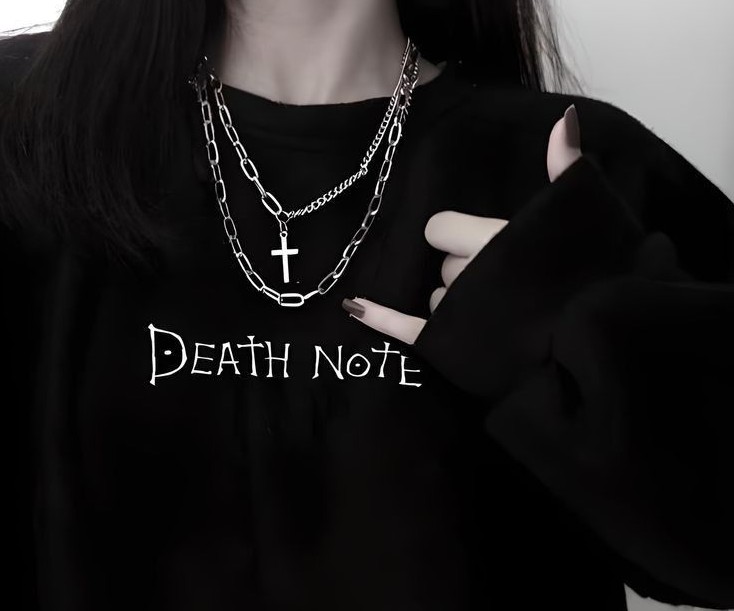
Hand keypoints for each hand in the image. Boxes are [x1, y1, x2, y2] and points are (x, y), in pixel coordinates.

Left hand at [341, 104, 582, 343]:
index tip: (490, 244)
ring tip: (495, 311)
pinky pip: (406, 329)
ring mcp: (455, 314)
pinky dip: (379, 318)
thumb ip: (564, 165)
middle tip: (502, 282)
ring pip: (437, 299)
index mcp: (488, 238)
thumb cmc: (598, 273)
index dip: (460, 234)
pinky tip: (354, 307)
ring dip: (456, 300)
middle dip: (465, 269)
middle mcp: (464, 275)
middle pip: (442, 264)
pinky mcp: (449, 345)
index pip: (440, 228)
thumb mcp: (586, 211)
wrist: (604, 340)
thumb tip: (565, 115)